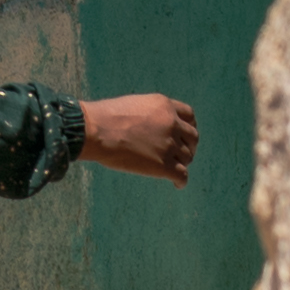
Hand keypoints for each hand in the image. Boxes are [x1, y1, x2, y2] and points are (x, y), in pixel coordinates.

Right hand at [78, 93, 198, 186]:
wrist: (96, 130)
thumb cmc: (105, 117)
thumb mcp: (134, 105)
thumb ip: (150, 114)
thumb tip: (150, 127)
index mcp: (164, 105)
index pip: (189, 116)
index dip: (188, 127)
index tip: (183, 136)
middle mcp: (172, 123)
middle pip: (192, 137)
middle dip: (188, 146)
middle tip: (180, 154)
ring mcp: (169, 144)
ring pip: (187, 157)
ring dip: (182, 163)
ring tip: (172, 169)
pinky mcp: (164, 165)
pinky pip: (182, 176)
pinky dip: (181, 181)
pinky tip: (176, 184)